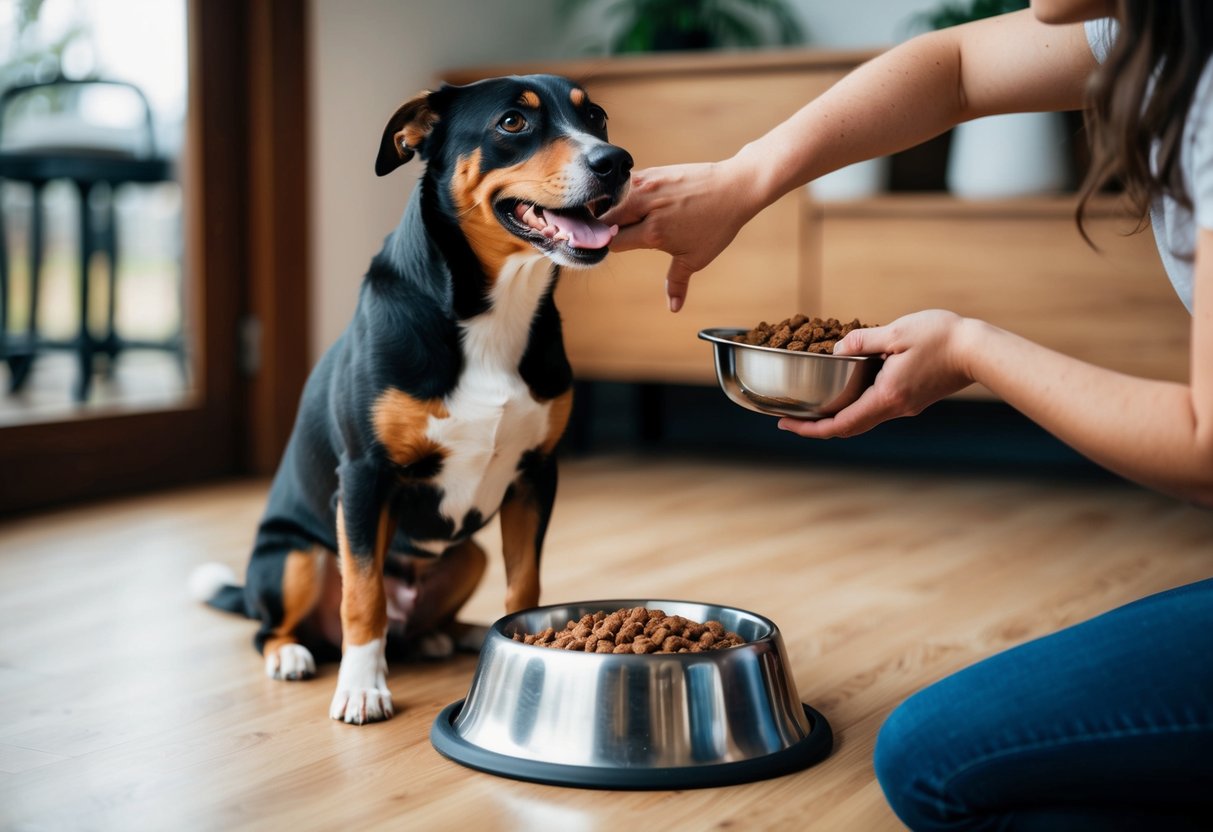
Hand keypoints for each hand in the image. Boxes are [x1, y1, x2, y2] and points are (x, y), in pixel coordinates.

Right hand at [601, 158, 763, 311]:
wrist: (734, 189)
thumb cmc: (717, 225)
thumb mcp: (696, 258)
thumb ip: (677, 282)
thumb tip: (673, 308)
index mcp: (653, 232)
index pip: (612, 242)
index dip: (608, 247)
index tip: (612, 248)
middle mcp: (644, 207)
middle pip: (605, 220)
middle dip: (604, 229)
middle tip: (612, 234)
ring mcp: (646, 185)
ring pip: (612, 199)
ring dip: (611, 209)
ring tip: (621, 217)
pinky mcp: (651, 171)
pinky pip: (625, 184)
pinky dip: (623, 193)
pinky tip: (633, 201)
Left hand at [777, 310, 974, 438]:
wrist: (980, 350)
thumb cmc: (941, 337)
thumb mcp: (895, 332)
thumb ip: (861, 341)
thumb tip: (837, 350)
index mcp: (886, 396)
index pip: (840, 424)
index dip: (809, 428)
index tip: (785, 424)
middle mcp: (895, 408)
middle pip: (849, 428)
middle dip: (816, 426)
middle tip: (790, 419)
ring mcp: (906, 406)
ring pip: (864, 418)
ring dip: (836, 417)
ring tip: (813, 406)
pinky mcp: (914, 399)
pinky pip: (877, 407)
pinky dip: (856, 405)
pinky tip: (847, 389)